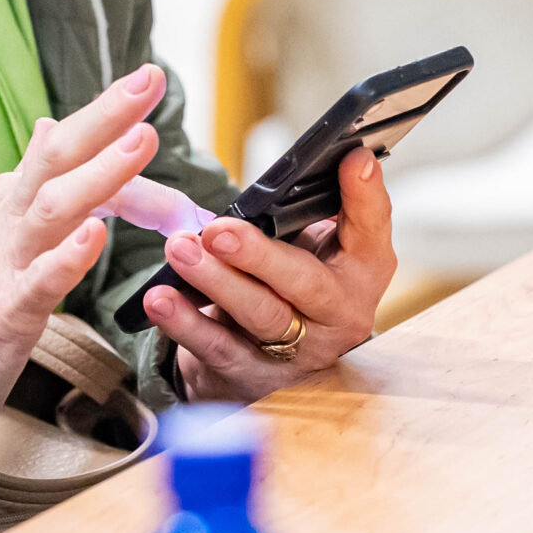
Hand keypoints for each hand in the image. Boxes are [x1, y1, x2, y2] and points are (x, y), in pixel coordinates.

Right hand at [0, 65, 167, 496]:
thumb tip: (50, 126)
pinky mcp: (2, 315)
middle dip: (105, 117)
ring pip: (53, 209)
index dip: (110, 116)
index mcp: (12, 199)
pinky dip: (66, 257)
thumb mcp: (5, 233)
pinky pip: (38, 283)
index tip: (151, 77)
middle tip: (147, 79)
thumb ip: (36, 183)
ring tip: (140, 141)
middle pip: (58, 158)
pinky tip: (94, 236)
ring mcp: (4, 266)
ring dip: (99, 175)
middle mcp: (7, 221)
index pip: (67, 148)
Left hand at [142, 147, 394, 402]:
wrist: (275, 359)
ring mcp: (300, 351)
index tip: (353, 158)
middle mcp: (340, 314)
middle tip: (218, 232)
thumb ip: (313, 204)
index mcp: (362, 269)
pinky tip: (161, 298)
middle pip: (305, 284)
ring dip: (217, 282)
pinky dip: (187, 323)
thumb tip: (314, 156)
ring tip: (180, 251)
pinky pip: (218, 349)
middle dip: (260, 256)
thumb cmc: (294, 278)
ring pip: (260, 316)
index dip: (366, 196)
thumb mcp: (313, 241)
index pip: (371, 229)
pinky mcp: (255, 376)